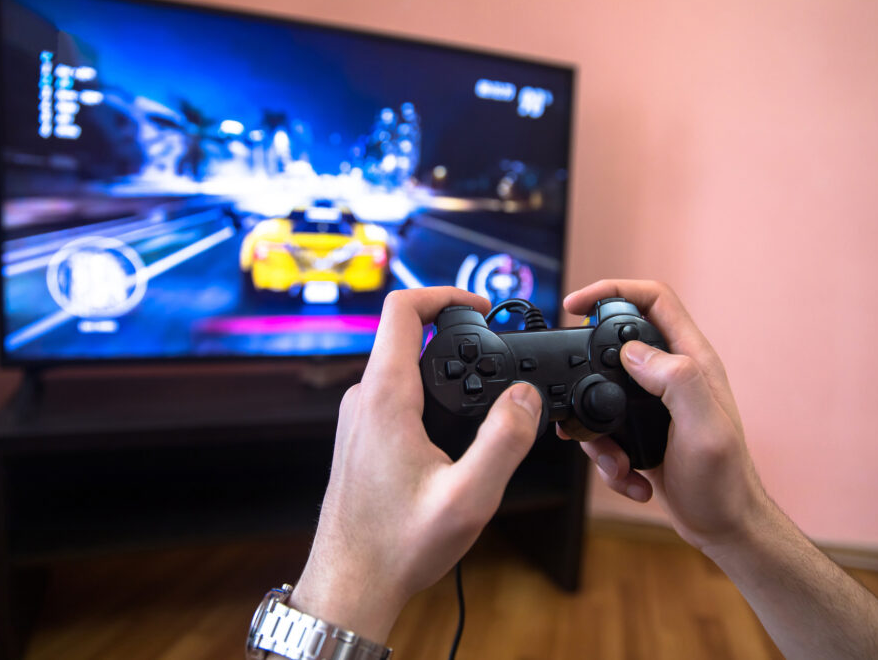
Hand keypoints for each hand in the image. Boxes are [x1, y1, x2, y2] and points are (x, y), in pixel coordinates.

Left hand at [290, 288, 543, 641]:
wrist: (351, 584)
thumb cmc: (397, 546)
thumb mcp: (468, 498)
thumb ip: (504, 441)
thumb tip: (526, 396)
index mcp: (385, 398)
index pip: (402, 309)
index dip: (444, 293)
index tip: (480, 306)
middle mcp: (364, 399)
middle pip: (406, 335)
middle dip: (455, 333)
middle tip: (497, 354)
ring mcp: (359, 418)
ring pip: (402, 367)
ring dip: (443, 368)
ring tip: (484, 395)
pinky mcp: (361, 437)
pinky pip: (396, 395)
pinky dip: (430, 394)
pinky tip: (455, 431)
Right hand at [561, 280, 769, 551]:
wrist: (723, 527)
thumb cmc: (724, 483)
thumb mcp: (704, 429)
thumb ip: (676, 381)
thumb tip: (632, 352)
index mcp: (693, 362)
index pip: (654, 300)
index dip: (613, 291)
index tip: (576, 303)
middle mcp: (674, 375)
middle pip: (617, 340)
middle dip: (587, 362)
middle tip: (567, 379)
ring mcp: (656, 403)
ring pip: (603, 389)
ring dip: (596, 429)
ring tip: (614, 459)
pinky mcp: (642, 429)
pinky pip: (606, 428)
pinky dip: (607, 456)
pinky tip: (629, 476)